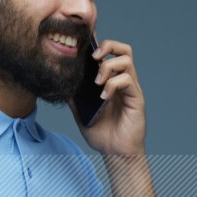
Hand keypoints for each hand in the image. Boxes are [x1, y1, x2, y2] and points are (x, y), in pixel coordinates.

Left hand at [69, 38, 146, 158]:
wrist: (115, 153)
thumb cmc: (102, 134)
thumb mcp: (81, 112)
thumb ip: (73, 97)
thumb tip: (59, 83)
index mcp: (112, 81)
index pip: (110, 53)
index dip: (99, 43)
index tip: (84, 43)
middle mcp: (123, 81)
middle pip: (123, 49)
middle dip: (107, 46)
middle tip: (93, 57)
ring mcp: (131, 89)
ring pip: (126, 60)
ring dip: (108, 66)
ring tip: (97, 82)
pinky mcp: (137, 98)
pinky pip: (127, 81)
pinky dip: (113, 85)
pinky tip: (103, 97)